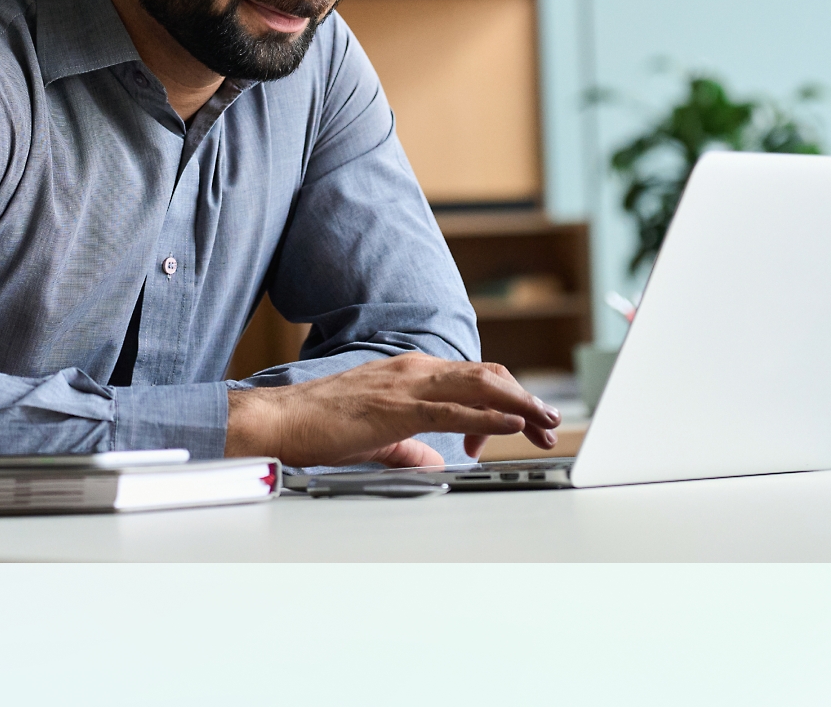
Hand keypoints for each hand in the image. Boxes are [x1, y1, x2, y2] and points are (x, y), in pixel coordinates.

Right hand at [225, 353, 560, 466]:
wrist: (280, 420)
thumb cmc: (319, 426)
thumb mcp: (377, 437)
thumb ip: (410, 447)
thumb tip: (436, 462)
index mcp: (410, 372)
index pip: (473, 378)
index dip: (506, 399)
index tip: (524, 425)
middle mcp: (414, 369)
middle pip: (487, 377)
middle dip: (525, 399)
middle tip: (550, 423)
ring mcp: (407, 384)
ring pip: (479, 386)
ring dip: (519, 404)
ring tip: (545, 420)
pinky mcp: (397, 408)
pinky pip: (453, 409)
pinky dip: (489, 416)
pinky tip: (512, 425)